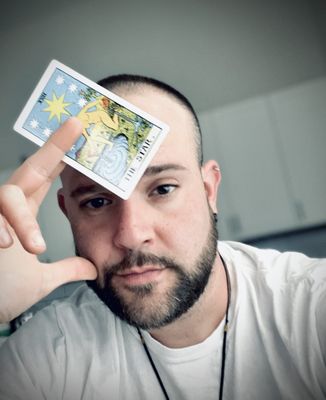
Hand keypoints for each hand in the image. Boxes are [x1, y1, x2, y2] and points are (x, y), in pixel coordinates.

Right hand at [0, 118, 96, 322]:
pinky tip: (3, 246)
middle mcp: (5, 210)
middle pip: (29, 171)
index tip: (79, 132)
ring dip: (21, 220)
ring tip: (31, 247)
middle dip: (52, 148)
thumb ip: (66, 269)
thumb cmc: (0, 294)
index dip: (59, 154)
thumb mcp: (41, 280)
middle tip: (76, 125)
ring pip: (6, 197)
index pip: (42, 178)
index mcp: (22, 215)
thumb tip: (91, 268)